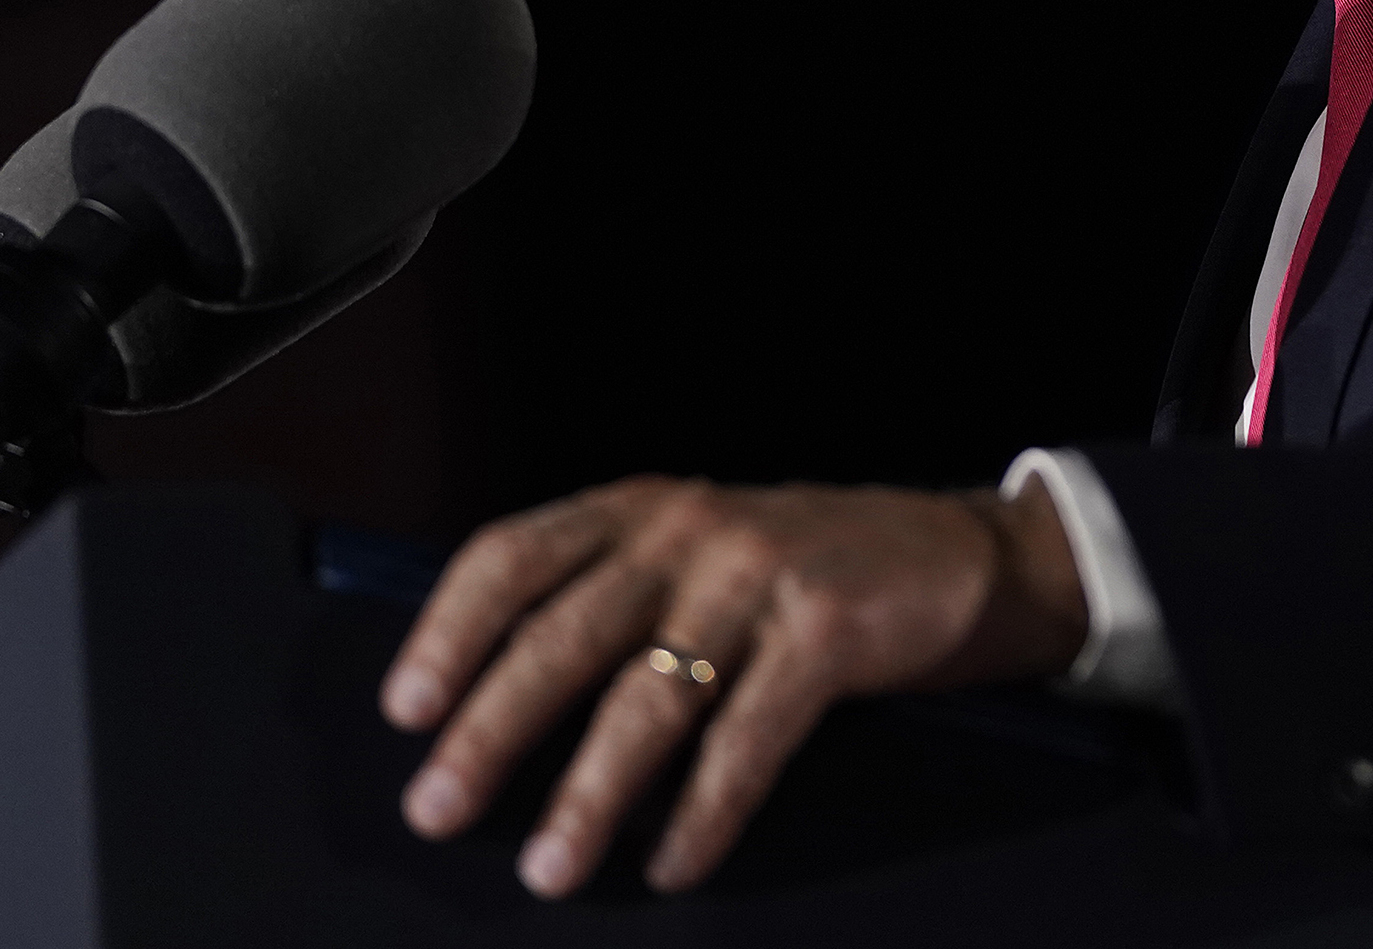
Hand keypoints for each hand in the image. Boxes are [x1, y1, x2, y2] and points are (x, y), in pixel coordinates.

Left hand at [377, 475, 1086, 899]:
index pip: (514, 554)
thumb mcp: (701, 551)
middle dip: (492, 728)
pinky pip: (747, 737)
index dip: (450, 629)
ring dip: (590, 792)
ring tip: (550, 866)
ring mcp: (760, 575)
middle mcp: (691, 530)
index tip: (406, 707)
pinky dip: (704, 811)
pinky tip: (675, 861)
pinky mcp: (827, 628)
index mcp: (643, 507)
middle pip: (564, 634)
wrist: (967, 553)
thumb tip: (493, 704)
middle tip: (439, 808)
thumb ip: (615, 596)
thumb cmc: (809, 568)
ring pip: (649, 696)